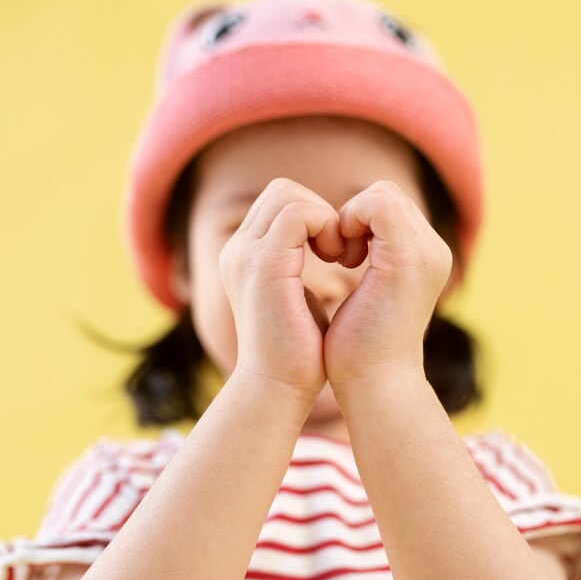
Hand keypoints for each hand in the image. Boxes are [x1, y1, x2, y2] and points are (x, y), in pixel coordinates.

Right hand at [218, 177, 343, 400]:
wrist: (279, 389)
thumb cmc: (299, 354)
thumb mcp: (301, 297)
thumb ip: (305, 265)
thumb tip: (331, 245)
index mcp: (245, 255)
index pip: (279, 202)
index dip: (315, 216)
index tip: (338, 252)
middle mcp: (238, 250)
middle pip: (282, 190)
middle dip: (320, 211)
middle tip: (342, 252)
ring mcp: (246, 255)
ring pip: (288, 194)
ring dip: (325, 218)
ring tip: (341, 257)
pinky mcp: (263, 265)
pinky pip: (298, 214)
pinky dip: (326, 226)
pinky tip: (338, 259)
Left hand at [324, 180, 452, 388]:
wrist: (372, 383)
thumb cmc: (358, 347)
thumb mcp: (367, 289)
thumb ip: (369, 255)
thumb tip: (344, 232)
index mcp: (425, 256)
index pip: (387, 204)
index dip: (358, 218)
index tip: (340, 255)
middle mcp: (434, 250)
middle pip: (385, 194)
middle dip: (355, 217)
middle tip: (340, 258)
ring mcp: (427, 253)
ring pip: (381, 195)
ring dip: (351, 221)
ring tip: (342, 260)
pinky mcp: (409, 259)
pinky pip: (376, 205)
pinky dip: (350, 221)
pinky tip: (342, 258)